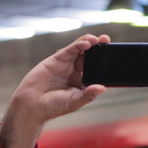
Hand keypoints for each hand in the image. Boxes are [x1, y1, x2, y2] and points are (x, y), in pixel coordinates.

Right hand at [0, 33, 110, 147]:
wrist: (32, 105)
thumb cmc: (53, 107)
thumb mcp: (74, 102)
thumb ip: (88, 95)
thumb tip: (103, 88)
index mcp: (83, 82)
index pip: (97, 69)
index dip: (105, 62)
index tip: (115, 56)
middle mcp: (76, 71)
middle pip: (90, 57)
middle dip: (99, 49)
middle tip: (108, 41)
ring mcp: (67, 64)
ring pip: (80, 50)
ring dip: (90, 43)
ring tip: (98, 40)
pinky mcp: (56, 60)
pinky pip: (69, 50)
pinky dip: (77, 45)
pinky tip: (86, 43)